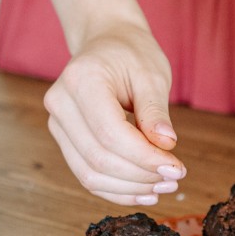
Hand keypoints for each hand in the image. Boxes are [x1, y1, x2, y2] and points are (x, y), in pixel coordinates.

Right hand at [43, 21, 185, 204]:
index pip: (111, 133)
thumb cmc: (131, 54)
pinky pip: (87, 175)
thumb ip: (156, 112)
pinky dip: (116, 190)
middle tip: (176, 178)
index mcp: (81, 81)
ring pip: (90, 174)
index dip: (145, 157)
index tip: (177, 166)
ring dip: (130, 188)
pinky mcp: (65, 140)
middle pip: (99, 158)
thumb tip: (167, 145)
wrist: (106, 43)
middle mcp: (60, 104)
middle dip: (141, 176)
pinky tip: (144, 192)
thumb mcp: (152, 75)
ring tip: (164, 186)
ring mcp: (57, 124)